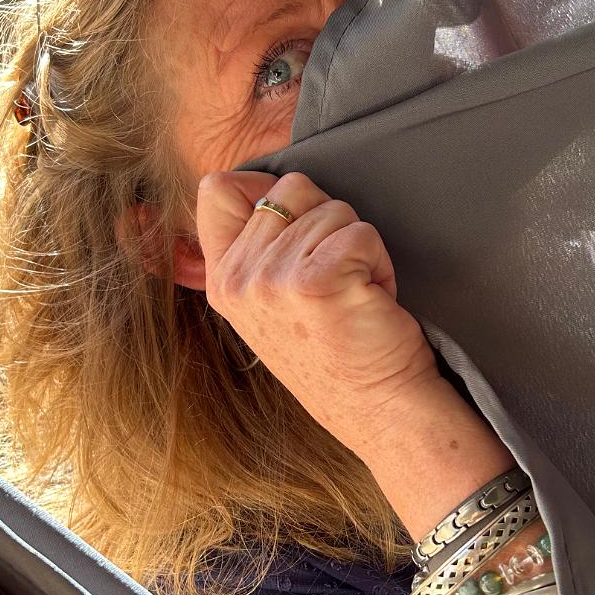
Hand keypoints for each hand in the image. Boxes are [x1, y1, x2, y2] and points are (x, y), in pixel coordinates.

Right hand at [196, 170, 441, 455]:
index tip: (297, 223)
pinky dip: (379, 260)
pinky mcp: (316, 280)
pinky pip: (360, 232)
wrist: (377, 408)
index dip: (264, 187)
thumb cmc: (337, 350)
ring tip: (353, 292)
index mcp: (221, 280)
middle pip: (290, 187)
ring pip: (332, 208)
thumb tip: (270, 189)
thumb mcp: (271, 302)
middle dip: (327, 219)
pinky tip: (370, 297)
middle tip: (336, 274)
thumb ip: (257, 250)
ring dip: (357, 245)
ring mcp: (272, 280)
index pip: (216, 188)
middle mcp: (238, 278)